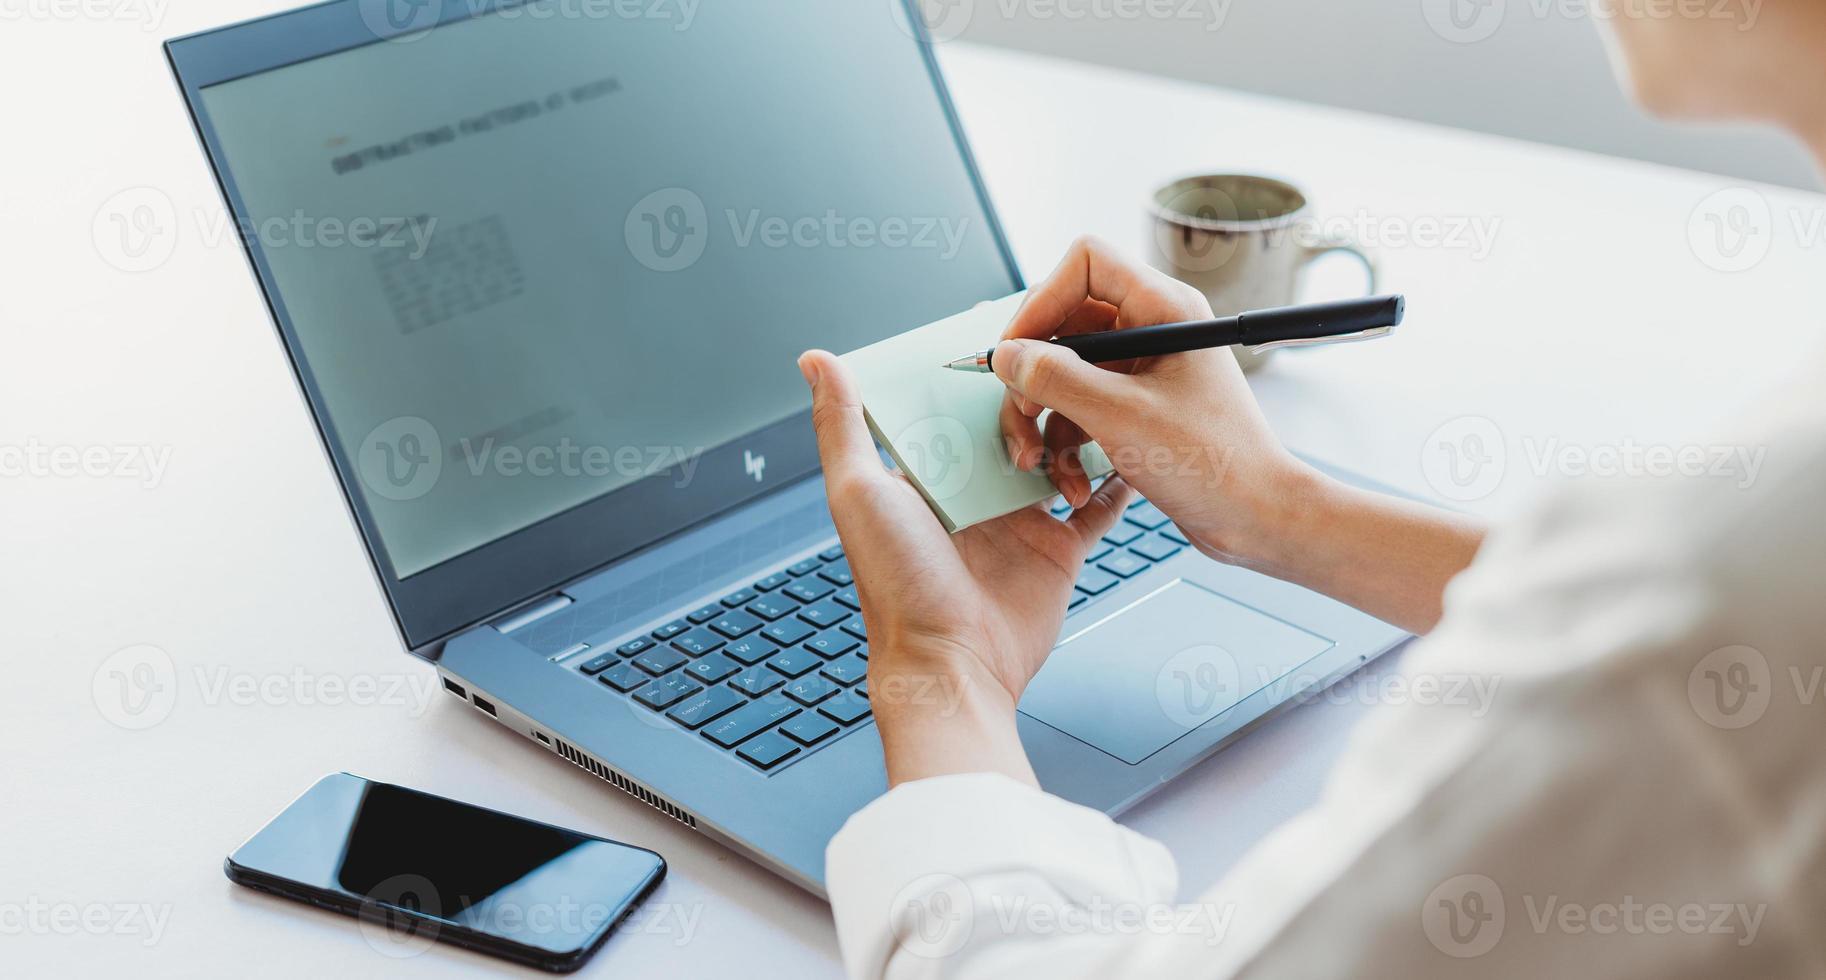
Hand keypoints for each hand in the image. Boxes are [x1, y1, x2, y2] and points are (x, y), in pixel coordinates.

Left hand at [798, 349, 1133, 784]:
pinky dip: (1116, 482)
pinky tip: (1133, 450)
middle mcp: (971, 496)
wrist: (950, 665)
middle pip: (1010, 427)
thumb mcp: (858, 492)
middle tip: (1062, 356)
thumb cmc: (896, 586)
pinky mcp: (1057, 550)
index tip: (999, 329)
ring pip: (1058, 456)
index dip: (970, 374)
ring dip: (1077, 427)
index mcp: (923, 477)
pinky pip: (1096, 507)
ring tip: (1097, 392)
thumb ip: (842, 423)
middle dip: (1034, 394)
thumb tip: (816, 360)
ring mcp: (1017, 521)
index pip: (950, 410)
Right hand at [996, 235, 1316, 571]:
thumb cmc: (1212, 463)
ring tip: (1035, 458)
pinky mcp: (1135, 404)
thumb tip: (1005, 355)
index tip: (1018, 352)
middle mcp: (1152, 328)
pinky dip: (1064, 439)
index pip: (1085, 264)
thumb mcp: (1120, 417)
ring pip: (1064, 368)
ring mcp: (1143, 368)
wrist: (1254, 516)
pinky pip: (1079, 404)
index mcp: (1164, 308)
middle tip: (1021, 412)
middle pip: (1064, 320)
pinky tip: (1067, 478)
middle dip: (1033, 371)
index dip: (1042, 301)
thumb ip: (1056, 379)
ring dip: (1041, 415)